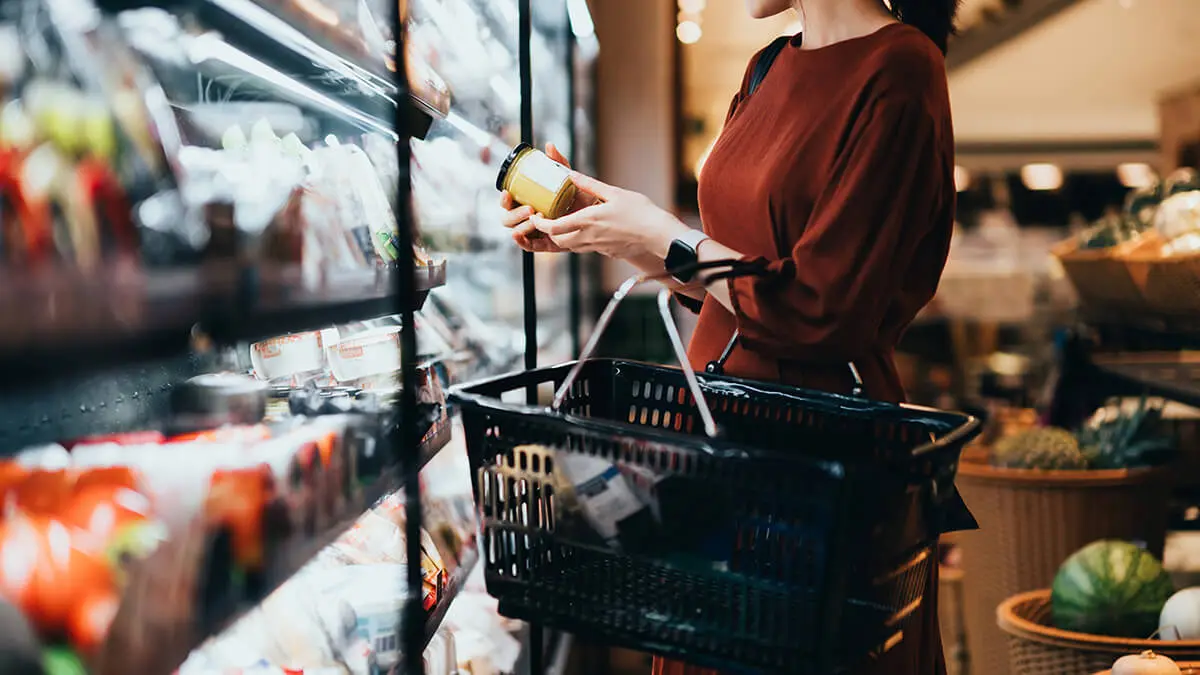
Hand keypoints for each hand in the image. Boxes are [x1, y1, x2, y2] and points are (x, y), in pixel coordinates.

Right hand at [500, 143, 574, 252]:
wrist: (597, 214)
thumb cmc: (579, 196)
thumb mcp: (568, 179)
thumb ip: (558, 164)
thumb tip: (549, 146)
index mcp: (528, 201)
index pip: (509, 202)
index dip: (504, 199)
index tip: (507, 192)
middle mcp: (528, 217)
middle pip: (508, 218)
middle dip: (514, 213)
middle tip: (530, 208)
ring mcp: (536, 231)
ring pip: (517, 231)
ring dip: (522, 225)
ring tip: (535, 218)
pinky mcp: (545, 244)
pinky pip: (529, 246)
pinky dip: (522, 242)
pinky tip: (519, 235)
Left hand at [529, 172, 688, 259]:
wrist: (658, 236)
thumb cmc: (640, 213)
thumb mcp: (614, 193)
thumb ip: (590, 184)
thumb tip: (570, 174)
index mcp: (588, 221)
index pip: (554, 228)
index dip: (539, 224)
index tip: (536, 216)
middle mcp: (589, 237)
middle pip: (558, 241)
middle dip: (549, 232)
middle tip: (547, 220)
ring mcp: (597, 247)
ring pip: (571, 246)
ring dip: (563, 237)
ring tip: (564, 224)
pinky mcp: (606, 252)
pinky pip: (586, 248)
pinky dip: (580, 241)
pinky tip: (588, 230)